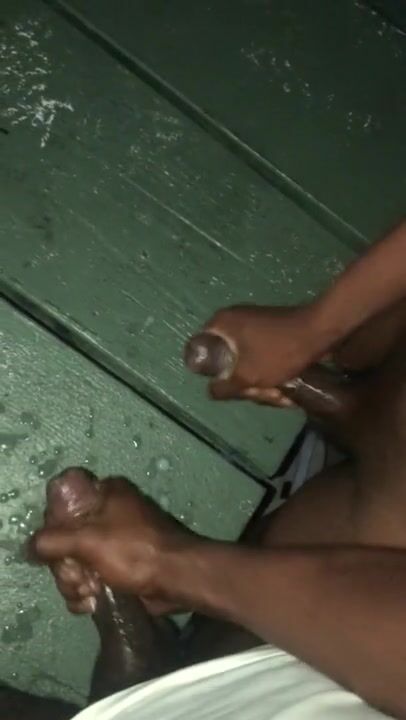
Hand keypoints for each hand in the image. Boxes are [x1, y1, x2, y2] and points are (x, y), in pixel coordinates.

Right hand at [31, 477, 198, 614]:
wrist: (177, 578)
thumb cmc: (134, 551)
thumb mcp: (87, 540)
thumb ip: (52, 541)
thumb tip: (30, 546)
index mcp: (107, 492)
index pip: (62, 504)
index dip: (55, 530)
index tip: (60, 549)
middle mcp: (110, 512)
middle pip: (67, 539)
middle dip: (68, 566)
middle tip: (80, 577)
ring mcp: (116, 540)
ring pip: (77, 561)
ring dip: (77, 583)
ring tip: (91, 592)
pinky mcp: (121, 565)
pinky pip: (91, 576)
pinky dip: (89, 591)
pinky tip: (93, 602)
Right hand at [193, 304, 325, 403]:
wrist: (321, 331)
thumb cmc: (280, 351)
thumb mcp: (248, 376)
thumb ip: (224, 387)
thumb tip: (210, 391)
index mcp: (221, 323)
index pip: (199, 351)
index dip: (212, 374)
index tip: (230, 387)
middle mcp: (233, 319)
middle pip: (226, 360)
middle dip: (246, 383)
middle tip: (262, 394)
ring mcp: (252, 323)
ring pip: (246, 362)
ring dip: (261, 382)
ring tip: (280, 394)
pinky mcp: (270, 331)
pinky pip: (261, 356)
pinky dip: (270, 372)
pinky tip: (285, 387)